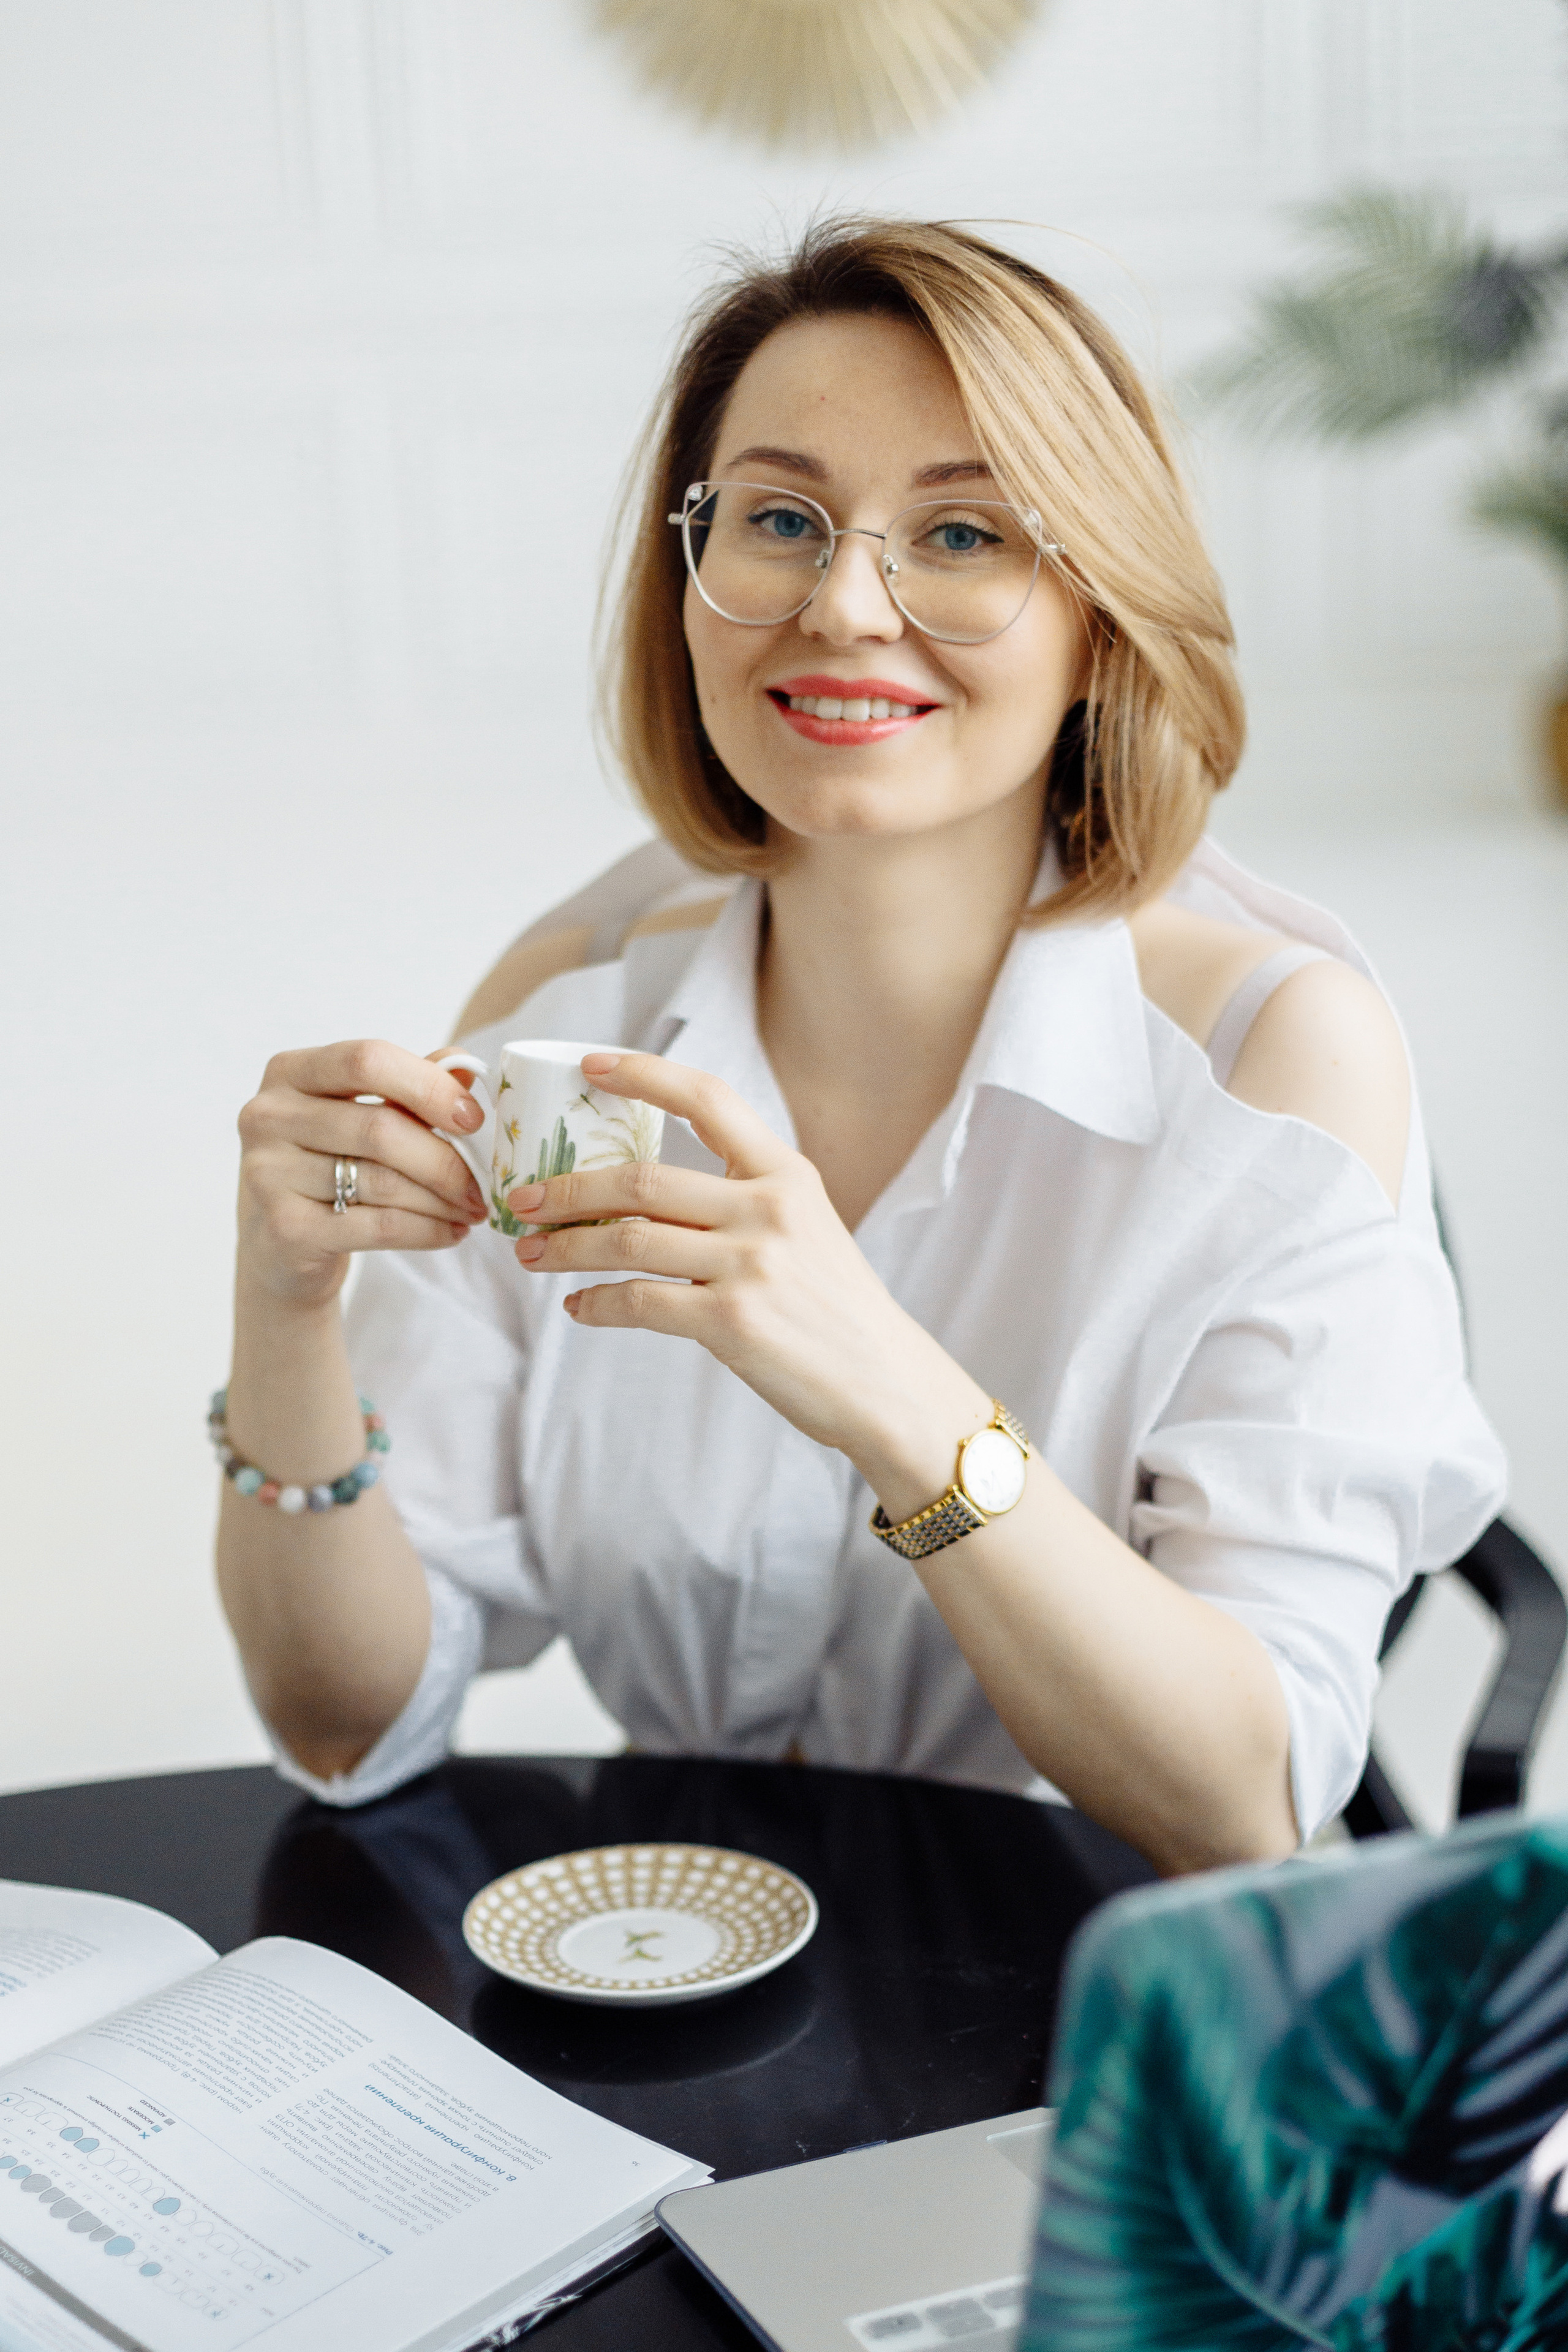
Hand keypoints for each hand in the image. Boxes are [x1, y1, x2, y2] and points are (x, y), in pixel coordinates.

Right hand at [236, 1041, 488, 1306]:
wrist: (279, 1246)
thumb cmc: (328, 1167)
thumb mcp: (361, 1116)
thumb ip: (409, 1089)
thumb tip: (468, 1071)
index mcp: (290, 1072)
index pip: (368, 1060)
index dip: (429, 1086)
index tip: (473, 1118)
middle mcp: (268, 1116)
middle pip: (379, 1128)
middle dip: (446, 1160)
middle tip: (482, 1184)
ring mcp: (269, 1174)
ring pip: (384, 1182)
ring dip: (443, 1200)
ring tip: (472, 1210)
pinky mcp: (286, 1229)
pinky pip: (379, 1226)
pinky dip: (427, 1230)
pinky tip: (450, 1232)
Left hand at [506, 1052, 984, 1485]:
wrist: (886, 1384)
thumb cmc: (837, 1309)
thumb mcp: (808, 1229)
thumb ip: (743, 1201)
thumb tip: (643, 1196)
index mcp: (787, 1173)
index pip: (707, 1098)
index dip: (643, 1074)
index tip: (590, 1066)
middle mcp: (768, 1208)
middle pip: (640, 1178)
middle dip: (567, 1188)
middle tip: (522, 1200)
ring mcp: (750, 1263)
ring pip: (625, 1238)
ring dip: (565, 1247)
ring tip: (531, 1255)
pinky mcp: (730, 1320)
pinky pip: (638, 1302)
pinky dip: (596, 1304)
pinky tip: (579, 1309)